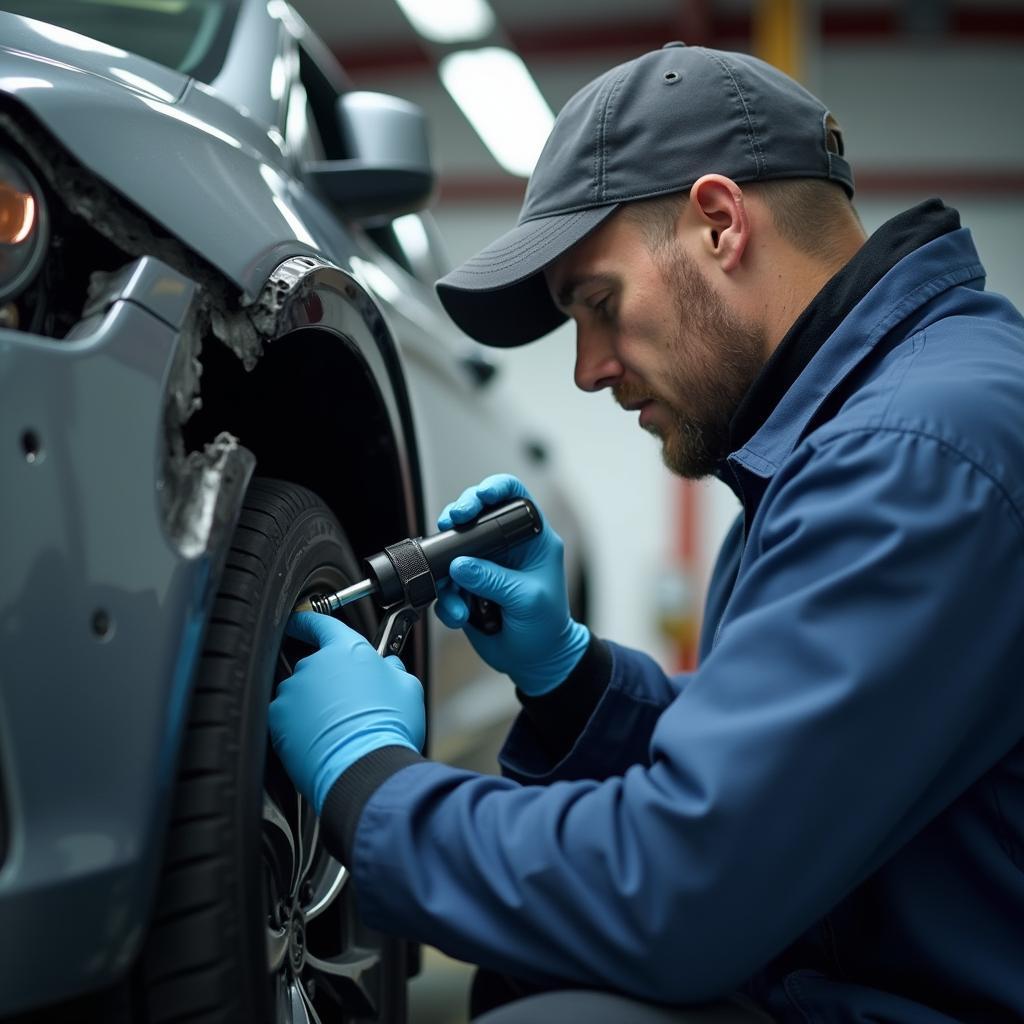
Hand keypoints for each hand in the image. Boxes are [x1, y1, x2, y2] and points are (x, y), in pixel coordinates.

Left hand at [268, 612, 424, 813]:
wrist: (366, 767)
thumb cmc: (390, 728)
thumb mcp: (408, 688)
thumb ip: (393, 668)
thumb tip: (389, 666)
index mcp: (346, 649)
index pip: (321, 622)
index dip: (309, 620)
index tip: (302, 621)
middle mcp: (314, 665)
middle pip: (316, 664)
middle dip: (328, 681)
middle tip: (351, 704)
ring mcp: (293, 691)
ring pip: (300, 693)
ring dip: (313, 705)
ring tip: (338, 728)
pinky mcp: (278, 719)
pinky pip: (286, 716)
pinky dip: (298, 726)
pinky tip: (320, 740)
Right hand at [434, 473, 588, 695]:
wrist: (535, 660)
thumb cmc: (547, 626)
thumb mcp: (528, 599)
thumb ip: (495, 580)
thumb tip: (461, 566)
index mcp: (531, 538)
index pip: (514, 496)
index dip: (494, 489)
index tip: (478, 499)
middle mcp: (504, 546)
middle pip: (474, 515)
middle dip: (457, 519)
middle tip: (450, 524)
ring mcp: (483, 565)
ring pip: (451, 550)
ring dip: (446, 573)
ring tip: (458, 601)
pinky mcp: (466, 586)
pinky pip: (444, 584)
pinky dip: (446, 600)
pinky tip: (459, 615)